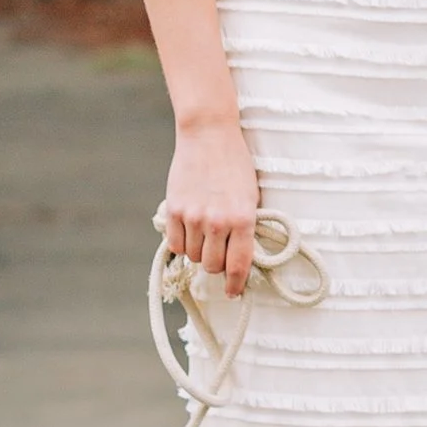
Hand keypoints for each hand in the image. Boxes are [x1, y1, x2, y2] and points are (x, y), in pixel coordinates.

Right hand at [164, 121, 258, 293]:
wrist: (209, 134)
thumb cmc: (235, 164)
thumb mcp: (251, 196)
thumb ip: (246, 227)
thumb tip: (241, 258)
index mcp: (242, 219)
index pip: (238, 265)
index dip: (236, 285)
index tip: (234, 292)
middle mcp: (217, 221)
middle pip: (212, 265)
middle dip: (217, 264)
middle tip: (219, 252)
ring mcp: (193, 216)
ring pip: (193, 256)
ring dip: (199, 252)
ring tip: (205, 234)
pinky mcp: (174, 210)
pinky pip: (175, 243)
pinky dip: (181, 243)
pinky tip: (189, 231)